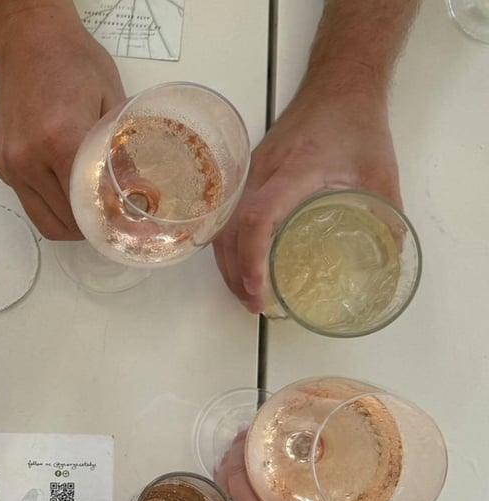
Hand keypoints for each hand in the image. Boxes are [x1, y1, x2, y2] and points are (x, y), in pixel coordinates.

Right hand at [0, 4, 125, 239]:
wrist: (29, 39)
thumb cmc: (72, 61)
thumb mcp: (111, 101)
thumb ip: (122, 152)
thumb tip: (138, 191)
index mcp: (61, 140)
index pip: (87, 205)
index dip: (110, 222)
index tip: (130, 229)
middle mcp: (30, 158)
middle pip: (65, 222)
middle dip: (92, 229)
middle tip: (115, 222)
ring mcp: (12, 164)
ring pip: (44, 220)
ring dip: (71, 224)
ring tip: (93, 212)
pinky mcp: (2, 165)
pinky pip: (29, 203)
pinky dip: (52, 207)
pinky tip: (70, 193)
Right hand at [213, 75, 400, 312]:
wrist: (338, 84)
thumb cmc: (358, 123)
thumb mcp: (381, 170)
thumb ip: (387, 216)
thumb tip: (388, 262)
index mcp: (297, 169)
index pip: (259, 216)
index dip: (253, 257)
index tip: (259, 290)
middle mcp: (263, 170)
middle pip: (231, 228)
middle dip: (236, 272)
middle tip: (253, 305)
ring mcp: (250, 170)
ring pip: (224, 223)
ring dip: (228, 261)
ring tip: (245, 292)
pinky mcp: (249, 172)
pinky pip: (229, 214)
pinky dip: (230, 243)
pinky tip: (242, 263)